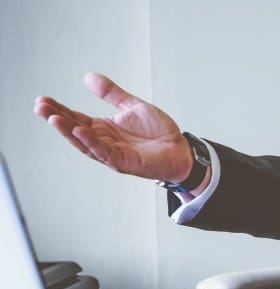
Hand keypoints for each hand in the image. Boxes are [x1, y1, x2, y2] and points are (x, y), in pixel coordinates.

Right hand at [34, 72, 192, 182]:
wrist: (181, 150)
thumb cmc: (159, 133)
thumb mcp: (133, 106)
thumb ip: (112, 94)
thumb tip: (89, 77)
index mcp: (104, 129)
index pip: (76, 118)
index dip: (60, 110)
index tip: (43, 100)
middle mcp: (104, 142)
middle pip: (75, 130)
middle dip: (57, 119)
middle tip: (40, 107)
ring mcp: (113, 153)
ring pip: (85, 143)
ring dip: (69, 132)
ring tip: (53, 118)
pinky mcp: (125, 162)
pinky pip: (105, 152)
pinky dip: (92, 142)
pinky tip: (81, 131)